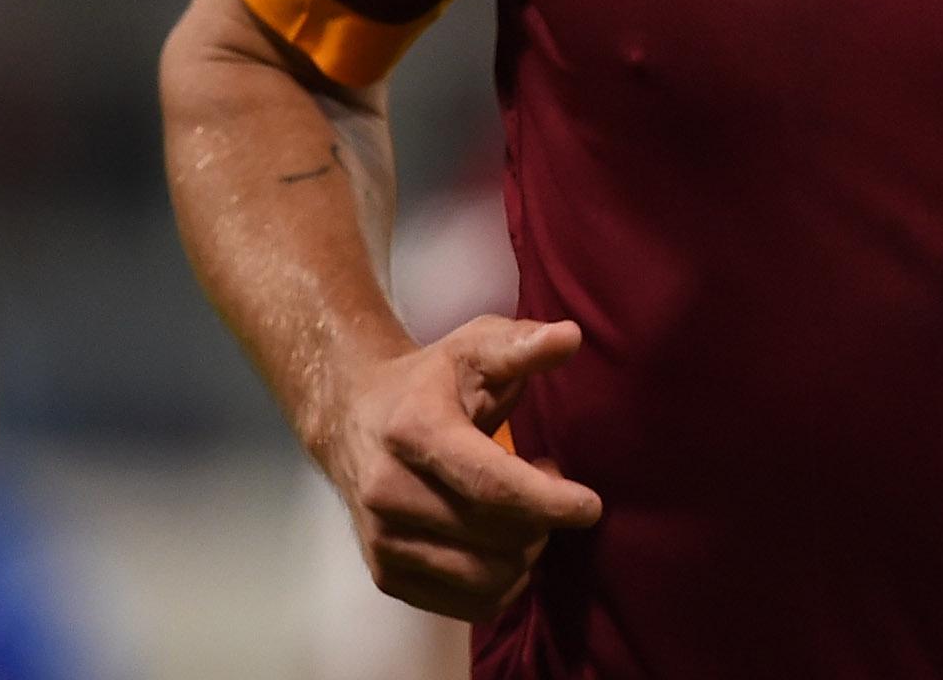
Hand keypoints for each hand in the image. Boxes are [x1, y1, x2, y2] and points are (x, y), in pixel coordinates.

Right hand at [315, 315, 603, 620]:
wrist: (351, 418)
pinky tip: (501, 541)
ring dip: (526, 552)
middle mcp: (389, 491)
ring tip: (524, 511)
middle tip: (548, 482)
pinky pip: (470, 605)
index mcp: (414, 431)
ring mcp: (383, 540)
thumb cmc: (428, 383)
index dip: (549, 501)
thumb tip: (570, 337)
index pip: (492, 485)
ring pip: (488, 579)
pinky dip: (503, 582)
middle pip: (498, 536)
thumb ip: (520, 345)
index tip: (591, 506)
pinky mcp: (386, 575)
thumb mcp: (473, 348)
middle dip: (543, 519)